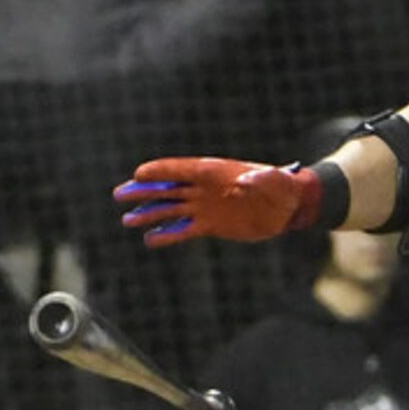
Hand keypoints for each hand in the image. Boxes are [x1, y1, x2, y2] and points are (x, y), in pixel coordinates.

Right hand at [115, 158, 322, 246]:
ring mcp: (206, 206)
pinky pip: (184, 229)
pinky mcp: (211, 225)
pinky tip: (150, 239)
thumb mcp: (273, 181)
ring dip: (150, 214)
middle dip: (144, 192)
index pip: (180, 170)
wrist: (288, 206)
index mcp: (215, 172)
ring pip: (171, 209)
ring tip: (128, 220)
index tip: (138, 175)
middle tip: (119, 195)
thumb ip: (258, 180)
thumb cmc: (282, 188)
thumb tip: (244, 184)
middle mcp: (205, 188)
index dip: (160, 172)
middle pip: (168, 188)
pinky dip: (168, 234)